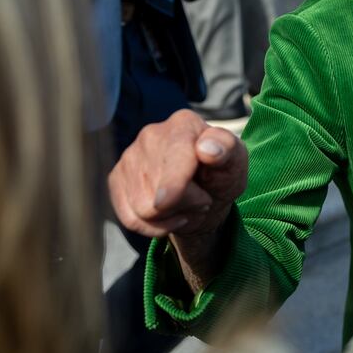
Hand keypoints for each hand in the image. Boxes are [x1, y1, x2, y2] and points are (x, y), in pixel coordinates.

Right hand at [110, 109, 247, 239]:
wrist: (205, 190)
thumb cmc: (221, 173)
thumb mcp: (236, 162)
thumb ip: (227, 150)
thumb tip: (207, 148)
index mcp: (183, 124)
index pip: (174, 158)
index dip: (180, 188)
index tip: (201, 200)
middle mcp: (151, 135)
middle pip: (159, 194)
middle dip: (187, 204)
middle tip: (202, 197)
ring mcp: (130, 156)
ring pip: (143, 210)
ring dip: (171, 217)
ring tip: (185, 202)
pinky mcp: (116, 179)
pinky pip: (130, 219)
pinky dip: (153, 227)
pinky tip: (168, 214)